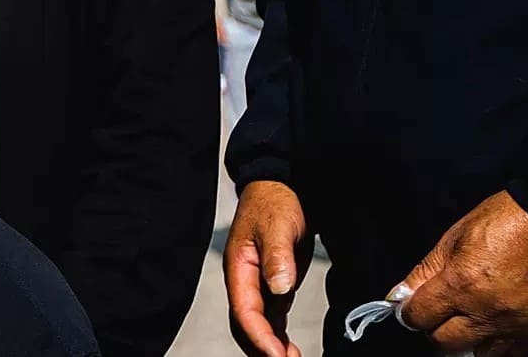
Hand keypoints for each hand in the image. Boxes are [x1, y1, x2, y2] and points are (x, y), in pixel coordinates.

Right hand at [226, 180, 312, 356]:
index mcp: (239, 267)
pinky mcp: (272, 285)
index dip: (260, 337)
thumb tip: (280, 288)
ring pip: (256, 325)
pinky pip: (268, 318)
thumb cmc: (276, 202)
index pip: (244, 311)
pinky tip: (289, 349)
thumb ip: (277, 257)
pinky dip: (276, 337)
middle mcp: (244, 280)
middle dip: (262, 349)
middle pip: (244, 325)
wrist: (281, 185)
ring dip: (269, 347)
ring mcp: (257, 284)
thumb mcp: (277, 225)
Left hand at [397, 190, 527, 354]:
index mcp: (463, 284)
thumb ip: (425, 271)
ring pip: (480, 352)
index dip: (410, 312)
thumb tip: (400, 295)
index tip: (411, 307)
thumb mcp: (455, 238)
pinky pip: (513, 351)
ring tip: (473, 314)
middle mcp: (490, 312)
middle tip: (441, 310)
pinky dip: (501, 340)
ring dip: (470, 337)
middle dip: (435, 328)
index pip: (419, 317)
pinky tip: (499, 320)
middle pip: (446, 343)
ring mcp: (517, 326)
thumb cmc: (507, 221)